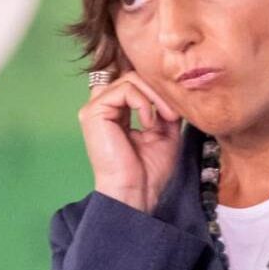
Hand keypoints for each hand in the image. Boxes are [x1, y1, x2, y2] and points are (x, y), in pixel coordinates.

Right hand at [79, 71, 181, 213]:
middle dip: (160, 91)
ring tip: (167, 118)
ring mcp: (95, 109)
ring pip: (130, 78)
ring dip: (156, 96)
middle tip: (174, 114)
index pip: (136, 83)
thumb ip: (164, 108)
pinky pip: (124, 89)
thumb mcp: (165, 133)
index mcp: (116, 113)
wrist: (135, 193)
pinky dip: (143, 103)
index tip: (176, 111)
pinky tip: (149, 123)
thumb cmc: (148, 171)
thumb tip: (171, 89)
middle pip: (134, 76)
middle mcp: (103, 108)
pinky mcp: (93, 112)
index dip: (157, 90)